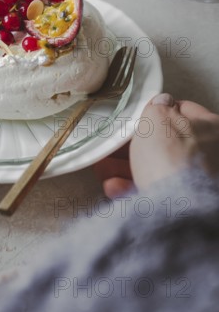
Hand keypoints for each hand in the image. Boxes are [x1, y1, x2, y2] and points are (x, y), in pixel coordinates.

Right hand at [94, 93, 218, 196]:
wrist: (176, 211)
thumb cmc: (172, 158)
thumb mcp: (157, 118)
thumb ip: (156, 106)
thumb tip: (160, 101)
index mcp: (211, 129)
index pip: (183, 111)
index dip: (156, 111)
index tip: (136, 116)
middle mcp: (210, 157)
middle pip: (165, 143)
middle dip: (133, 144)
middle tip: (112, 144)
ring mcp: (196, 183)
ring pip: (156, 170)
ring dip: (125, 167)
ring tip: (104, 167)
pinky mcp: (182, 207)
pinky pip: (152, 194)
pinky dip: (130, 189)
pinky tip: (114, 186)